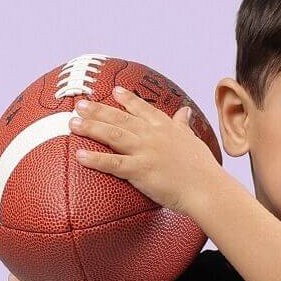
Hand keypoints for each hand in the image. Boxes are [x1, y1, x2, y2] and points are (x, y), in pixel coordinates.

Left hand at [68, 86, 220, 216]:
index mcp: (166, 128)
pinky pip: (113, 164)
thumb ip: (184, 127)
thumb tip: (184, 112)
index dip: (127, 100)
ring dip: (91, 127)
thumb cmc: (204, 171)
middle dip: (98, 110)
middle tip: (79, 104)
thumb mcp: (194, 142)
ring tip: (72, 123)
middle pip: (120, 118)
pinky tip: (78, 155)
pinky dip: (95, 159)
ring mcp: (146, 151)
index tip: (115, 91)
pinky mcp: (141, 170)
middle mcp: (153, 135)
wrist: (208, 189)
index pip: (143, 109)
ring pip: (113, 135)